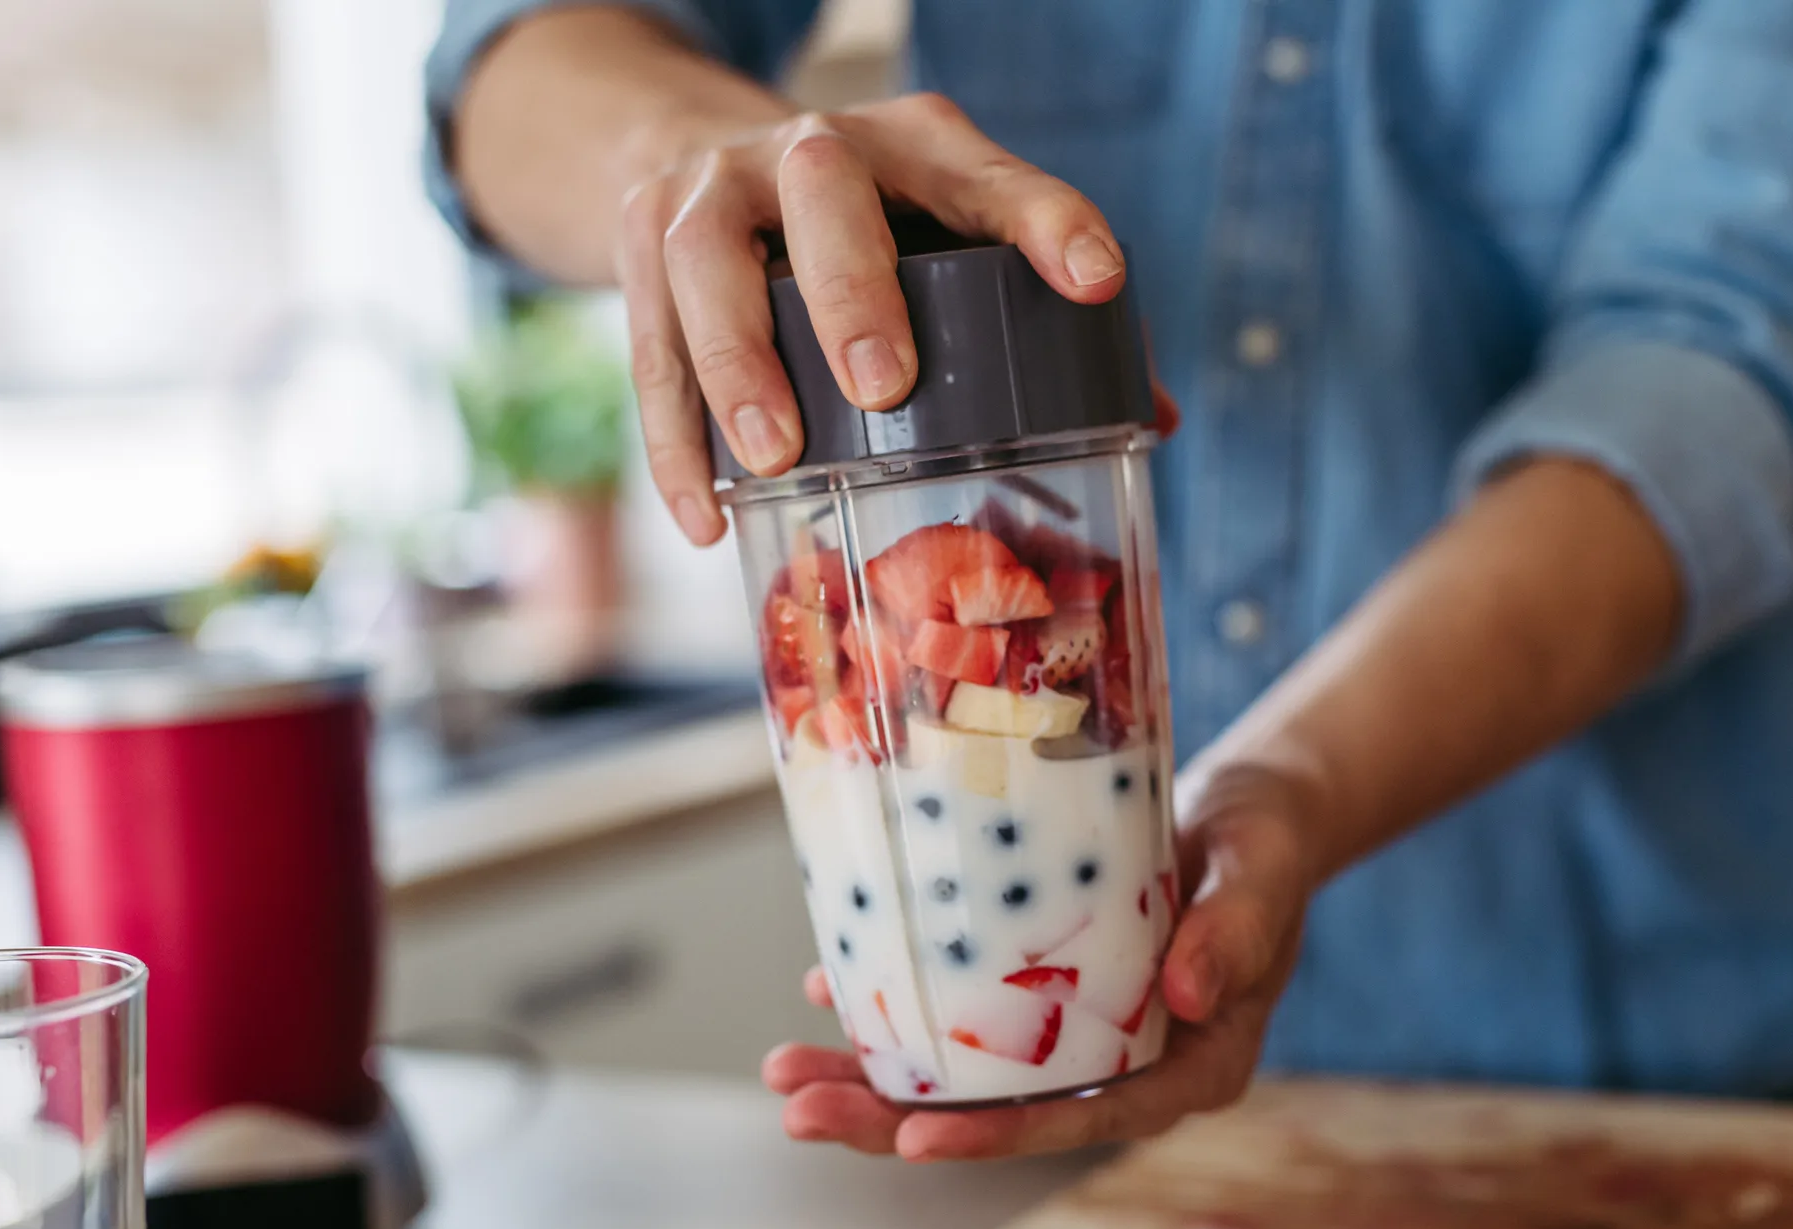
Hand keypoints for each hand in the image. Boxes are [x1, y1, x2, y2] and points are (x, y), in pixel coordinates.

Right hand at [616, 92, 1174, 546]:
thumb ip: (1036, 311)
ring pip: (709, 263)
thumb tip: (1150, 419)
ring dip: (739, 363)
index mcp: (914, 148)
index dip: (1047, 222)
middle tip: (884, 387)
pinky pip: (648, 344)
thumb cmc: (863, 223)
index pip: (989, 176)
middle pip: (823, 193)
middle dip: (853, 289)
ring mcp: (712, 192)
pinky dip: (675, 439)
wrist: (695, 154)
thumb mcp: (947, 227)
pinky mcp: (642, 246)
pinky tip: (708, 515)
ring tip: (775, 455)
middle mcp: (809, 151)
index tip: (1096, 282)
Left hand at [761, 765, 1320, 1159]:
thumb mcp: (1261, 874)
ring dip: (871, 1077)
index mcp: (1188, 1068)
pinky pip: (959, 1014)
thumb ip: (1237, 930)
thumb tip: (1191, 995)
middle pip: (1000, 1114)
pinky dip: (895, 1006)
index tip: (914, 1139)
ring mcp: (1075, 1034)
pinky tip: (828, 992)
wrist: (1248, 811)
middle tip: (799, 1112)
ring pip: (965, 1074)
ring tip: (783, 1069)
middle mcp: (1122, 1067)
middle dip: (891, 1121)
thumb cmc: (1265, 843)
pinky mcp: (1041, 990)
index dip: (996, 1136)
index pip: (1083, 1121)